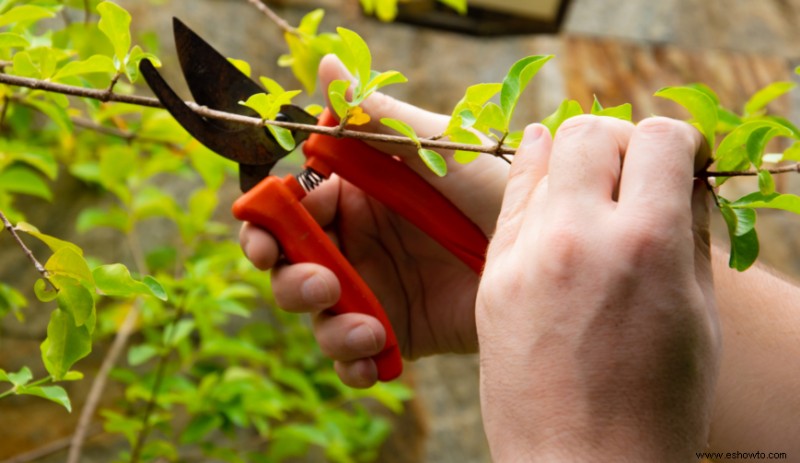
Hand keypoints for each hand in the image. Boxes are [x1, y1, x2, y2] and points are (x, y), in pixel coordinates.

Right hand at [240, 55, 508, 386]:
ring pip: (314, 315)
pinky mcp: (393, 331)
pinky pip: (352, 355)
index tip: (280, 226)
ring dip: (326, 325)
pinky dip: (353, 362)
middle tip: (321, 284)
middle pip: (287, 264)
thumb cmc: (495, 190)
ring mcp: (371, 289)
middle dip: (288, 277)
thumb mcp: (437, 150)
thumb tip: (323, 63)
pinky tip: (374, 357)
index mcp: (353, 196)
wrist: (546, 255)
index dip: (270, 218)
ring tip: (367, 328)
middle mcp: (354, 243)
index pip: (288, 207)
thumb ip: (378, 117)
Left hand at [477, 116, 719, 460]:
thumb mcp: (696, 315)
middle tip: (632, 173)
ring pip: (543, 156)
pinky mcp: (494, 277)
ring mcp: (526, 255)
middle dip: (621, 141)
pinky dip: (533, 181)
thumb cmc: (658, 402)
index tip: (682, 163)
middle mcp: (579, 236)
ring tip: (591, 188)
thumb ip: (686, 233)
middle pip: (590, 131)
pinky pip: (512, 201)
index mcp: (647, 244)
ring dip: (575, 160)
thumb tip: (680, 180)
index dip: (681, 143)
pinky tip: (550, 189)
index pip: (661, 138)